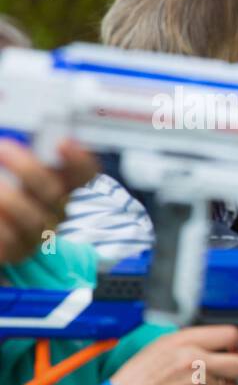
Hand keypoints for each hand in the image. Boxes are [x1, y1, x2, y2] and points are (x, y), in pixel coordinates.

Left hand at [0, 140, 98, 263]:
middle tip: (2, 148)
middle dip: (29, 168)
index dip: (79, 160)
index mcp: (58, 186)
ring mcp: (36, 234)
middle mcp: (54, 211)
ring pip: (33, 219)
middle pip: (55, 192)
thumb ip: (16, 154)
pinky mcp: (16, 252)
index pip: (83, 174)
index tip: (63, 142)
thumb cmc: (3, 191)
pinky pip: (9, 239)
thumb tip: (11, 133)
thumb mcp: (15, 169)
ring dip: (8, 199)